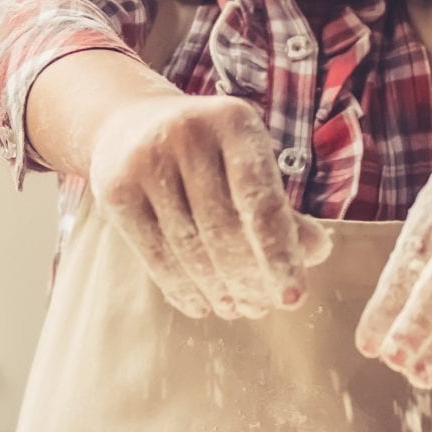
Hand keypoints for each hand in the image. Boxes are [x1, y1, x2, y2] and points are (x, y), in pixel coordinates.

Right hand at [86, 93, 329, 318]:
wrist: (130, 123)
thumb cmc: (209, 152)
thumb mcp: (248, 162)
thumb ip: (283, 207)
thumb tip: (315, 252)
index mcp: (233, 122)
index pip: (261, 200)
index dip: (280, 254)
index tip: (293, 298)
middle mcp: (188, 134)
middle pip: (224, 229)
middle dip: (248, 279)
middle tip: (261, 307)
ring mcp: (147, 161)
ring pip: (189, 248)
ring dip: (218, 290)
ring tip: (236, 309)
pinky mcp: (116, 191)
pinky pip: (155, 255)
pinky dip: (182, 288)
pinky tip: (202, 305)